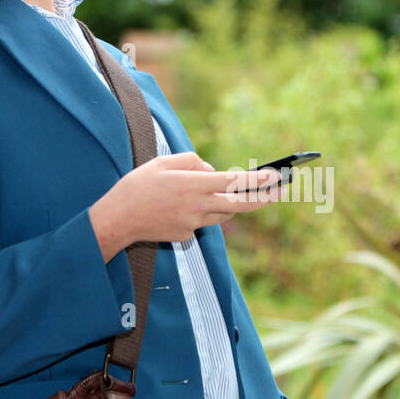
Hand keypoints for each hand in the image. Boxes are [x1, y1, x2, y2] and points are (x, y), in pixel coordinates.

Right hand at [89, 152, 281, 260]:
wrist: (117, 219)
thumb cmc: (138, 186)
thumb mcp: (163, 162)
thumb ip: (192, 162)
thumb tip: (213, 172)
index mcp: (192, 185)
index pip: (233, 182)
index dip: (257, 179)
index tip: (276, 175)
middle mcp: (196, 207)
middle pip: (239, 205)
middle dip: (264, 198)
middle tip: (282, 190)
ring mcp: (192, 224)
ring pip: (222, 214)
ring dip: (229, 204)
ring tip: (234, 193)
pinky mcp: (185, 236)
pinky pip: (202, 221)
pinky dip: (201, 212)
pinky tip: (181, 206)